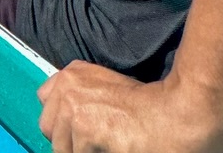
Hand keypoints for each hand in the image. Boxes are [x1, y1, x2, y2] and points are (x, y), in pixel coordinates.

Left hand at [38, 63, 222, 152]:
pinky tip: (118, 150)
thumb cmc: (148, 105)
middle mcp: (66, 89)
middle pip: (48, 129)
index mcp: (69, 76)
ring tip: (111, 146)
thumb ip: (77, 96)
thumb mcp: (103, 85)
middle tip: (97, 145)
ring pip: (63, 148)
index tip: (78, 135)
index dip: (60, 124)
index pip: (44, 105)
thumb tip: (61, 125)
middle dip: (68, 142)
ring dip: (85, 151)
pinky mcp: (86, 131)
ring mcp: (74, 110)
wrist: (177, 113)